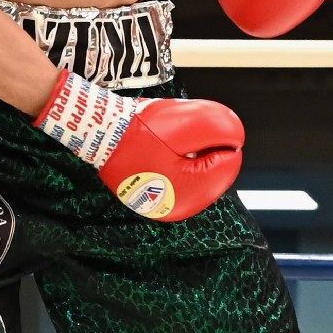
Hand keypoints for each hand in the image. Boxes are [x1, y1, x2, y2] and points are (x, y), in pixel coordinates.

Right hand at [34, 71, 243, 221]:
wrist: (96, 129)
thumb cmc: (139, 130)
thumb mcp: (186, 124)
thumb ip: (217, 130)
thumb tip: (235, 137)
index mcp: (187, 197)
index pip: (226, 166)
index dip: (218, 138)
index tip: (194, 126)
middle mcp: (173, 208)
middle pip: (208, 169)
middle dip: (201, 145)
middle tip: (179, 129)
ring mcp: (157, 201)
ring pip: (191, 169)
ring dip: (187, 148)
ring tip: (167, 134)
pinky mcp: (145, 190)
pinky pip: (172, 171)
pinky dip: (172, 154)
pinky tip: (159, 142)